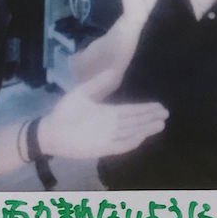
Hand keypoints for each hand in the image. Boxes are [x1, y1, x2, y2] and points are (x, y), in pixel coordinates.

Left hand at [38, 70, 168, 158]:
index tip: (160, 105)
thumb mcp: (83, 92)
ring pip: (131, 133)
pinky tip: (142, 137)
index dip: (146, 108)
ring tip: (160, 124)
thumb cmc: (65, 111)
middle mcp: (111, 125)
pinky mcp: (101, 148)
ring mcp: (107, 137)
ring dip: (145, 129)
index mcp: (108, 112)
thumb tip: (114, 68)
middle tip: (166, 114)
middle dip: (150, 118)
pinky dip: (131, 142)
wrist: (50, 130)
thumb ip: (99, 82)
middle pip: (135, 121)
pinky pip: (120, 146)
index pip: (131, 110)